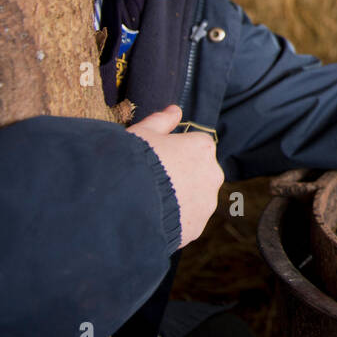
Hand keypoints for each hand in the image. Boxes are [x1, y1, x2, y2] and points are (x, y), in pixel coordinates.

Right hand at [128, 105, 223, 247]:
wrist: (123, 204)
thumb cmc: (133, 161)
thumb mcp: (142, 133)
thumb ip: (161, 120)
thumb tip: (175, 109)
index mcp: (203, 147)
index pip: (195, 145)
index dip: (173, 152)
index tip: (155, 159)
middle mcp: (213, 174)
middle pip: (197, 173)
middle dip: (180, 176)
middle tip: (150, 181)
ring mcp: (207, 203)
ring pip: (194, 198)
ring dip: (178, 200)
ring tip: (148, 202)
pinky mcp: (197, 227)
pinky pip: (186, 221)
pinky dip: (173, 220)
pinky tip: (151, 218)